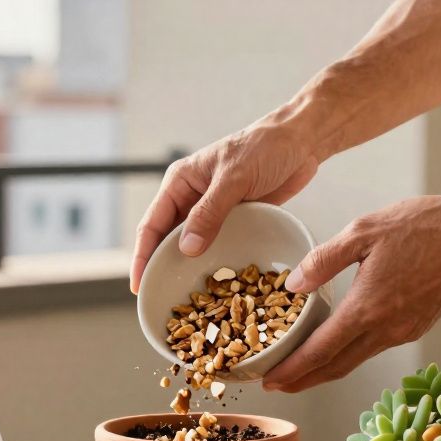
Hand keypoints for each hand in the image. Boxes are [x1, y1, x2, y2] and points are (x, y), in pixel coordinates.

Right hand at [130, 109, 321, 292]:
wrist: (302, 140)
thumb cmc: (265, 147)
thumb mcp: (234, 178)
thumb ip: (209, 212)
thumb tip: (186, 248)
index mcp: (180, 182)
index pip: (152, 224)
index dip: (142, 255)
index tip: (138, 284)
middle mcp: (191, 197)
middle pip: (168, 239)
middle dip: (162, 266)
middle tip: (160, 297)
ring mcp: (213, 210)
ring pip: (193, 244)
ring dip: (190, 267)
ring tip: (187, 299)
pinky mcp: (235, 219)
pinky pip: (218, 244)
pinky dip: (215, 262)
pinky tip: (218, 284)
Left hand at [262, 190, 440, 392]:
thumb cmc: (424, 225)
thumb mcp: (364, 230)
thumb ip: (323, 259)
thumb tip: (292, 284)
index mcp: (368, 309)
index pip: (320, 352)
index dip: (292, 370)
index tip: (269, 381)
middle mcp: (387, 330)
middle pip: (336, 368)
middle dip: (303, 381)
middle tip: (276, 385)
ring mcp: (405, 332)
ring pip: (356, 360)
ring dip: (326, 369)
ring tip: (300, 368)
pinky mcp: (418, 327)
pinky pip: (375, 348)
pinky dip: (350, 353)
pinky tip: (337, 343)